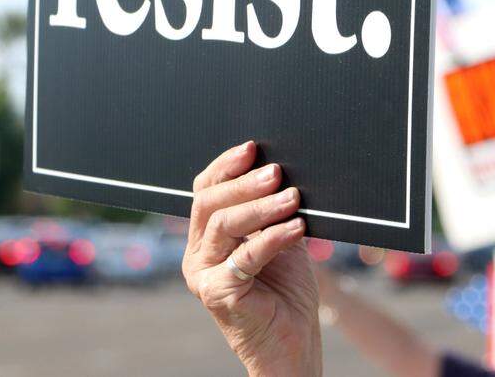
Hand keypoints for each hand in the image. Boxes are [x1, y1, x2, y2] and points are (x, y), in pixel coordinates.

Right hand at [182, 141, 321, 375]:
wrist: (291, 346)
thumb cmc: (286, 293)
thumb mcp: (279, 240)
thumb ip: (272, 210)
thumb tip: (281, 170)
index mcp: (206, 237)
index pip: (206, 190)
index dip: (226, 166)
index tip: (253, 148)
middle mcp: (197, 254)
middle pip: (210, 203)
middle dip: (244, 183)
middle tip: (276, 173)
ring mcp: (203, 276)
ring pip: (223, 225)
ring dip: (261, 207)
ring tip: (292, 198)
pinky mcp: (218, 295)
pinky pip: (245, 257)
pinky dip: (273, 238)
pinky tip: (297, 228)